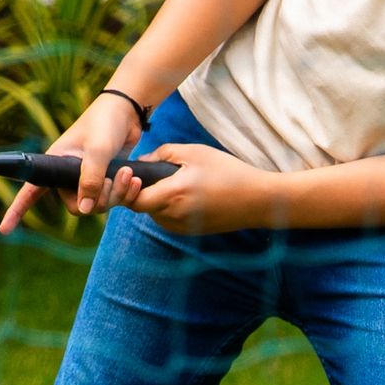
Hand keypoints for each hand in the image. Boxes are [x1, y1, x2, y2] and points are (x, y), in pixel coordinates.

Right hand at [1, 88, 145, 232]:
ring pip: (99, 205)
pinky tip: (134, 179)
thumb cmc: (104, 124)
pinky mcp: (106, 181)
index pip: (31, 191)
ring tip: (129, 174)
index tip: (4, 230)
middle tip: (114, 179)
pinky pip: (113, 199)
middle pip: (79, 206)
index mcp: (55, 164)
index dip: (17, 210)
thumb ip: (90, 180)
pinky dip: (126, 193)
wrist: (126, 113)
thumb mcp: (97, 151)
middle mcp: (68, 175)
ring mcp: (88, 179)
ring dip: (117, 193)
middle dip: (99, 199)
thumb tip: (85, 210)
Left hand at [116, 140, 278, 235]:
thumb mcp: (194, 152)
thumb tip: (141, 162)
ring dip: (154, 199)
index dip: (126, 188)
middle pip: (142, 207)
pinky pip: (167, 219)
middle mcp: (174, 216)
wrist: (257, 200)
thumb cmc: (227, 172)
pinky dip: (167, 207)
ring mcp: (182, 228)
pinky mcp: (190, 232)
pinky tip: (183, 193)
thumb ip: (162, 154)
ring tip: (171, 181)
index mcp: (173, 195)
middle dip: (140, 190)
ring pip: (154, 214)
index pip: (133, 199)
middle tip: (151, 173)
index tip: (132, 173)